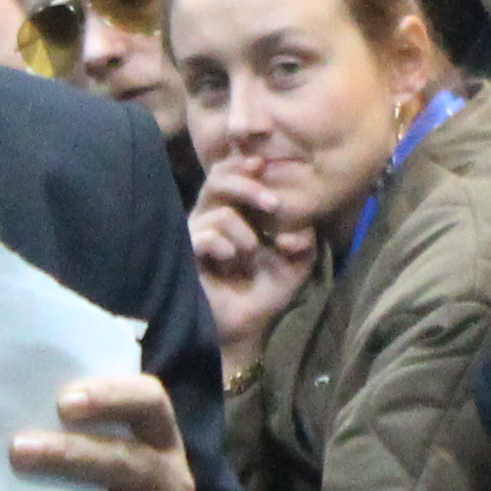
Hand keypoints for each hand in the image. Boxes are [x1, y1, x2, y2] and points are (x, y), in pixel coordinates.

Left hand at [19, 370, 193, 490]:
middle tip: (18, 449)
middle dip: (66, 453)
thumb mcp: (86, 470)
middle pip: (122, 457)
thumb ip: (71, 442)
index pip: (149, 401)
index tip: (63, 403)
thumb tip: (21, 427)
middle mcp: (172, 478)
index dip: (110, 396)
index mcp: (158, 440)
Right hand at [189, 169, 321, 384]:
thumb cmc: (266, 290)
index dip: (243, 162)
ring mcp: (195, 234)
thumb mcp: (296, 262)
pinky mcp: (185, 255)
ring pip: (218, 210)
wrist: (245, 327)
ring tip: (251, 252)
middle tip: (273, 204)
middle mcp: (211, 216)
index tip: (263, 163)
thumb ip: (304, 239)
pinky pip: (202, 235)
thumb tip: (299, 229)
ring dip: (243, 231)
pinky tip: (231, 257)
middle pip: (218, 179)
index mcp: (235, 210)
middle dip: (248, 186)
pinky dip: (222, 243)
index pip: (231, 172)